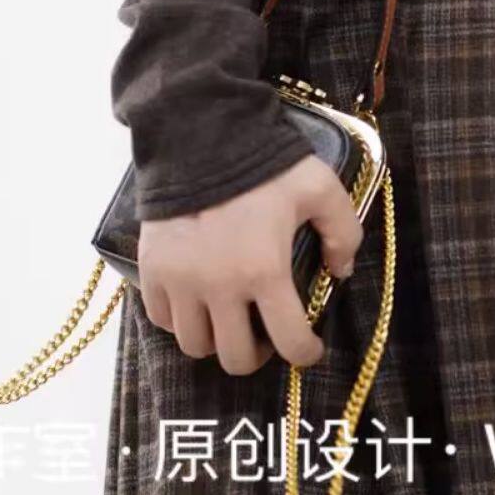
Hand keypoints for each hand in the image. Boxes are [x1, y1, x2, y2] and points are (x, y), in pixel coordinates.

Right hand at [137, 154, 364, 372]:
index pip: (289, 342)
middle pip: (235, 358)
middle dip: (257, 355)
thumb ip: (342, 232)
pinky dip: (181, 321)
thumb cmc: (263, 163)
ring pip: (195, 346)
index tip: (309, 348)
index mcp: (264, 271)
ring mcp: (180, 282)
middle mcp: (219, 287)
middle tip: (266, 335)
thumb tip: (339, 271)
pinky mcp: (152, 271)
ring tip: (230, 319)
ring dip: (217, 340)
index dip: (305, 354)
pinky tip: (198, 302)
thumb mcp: (320, 188)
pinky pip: (162, 320)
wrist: (200, 136)